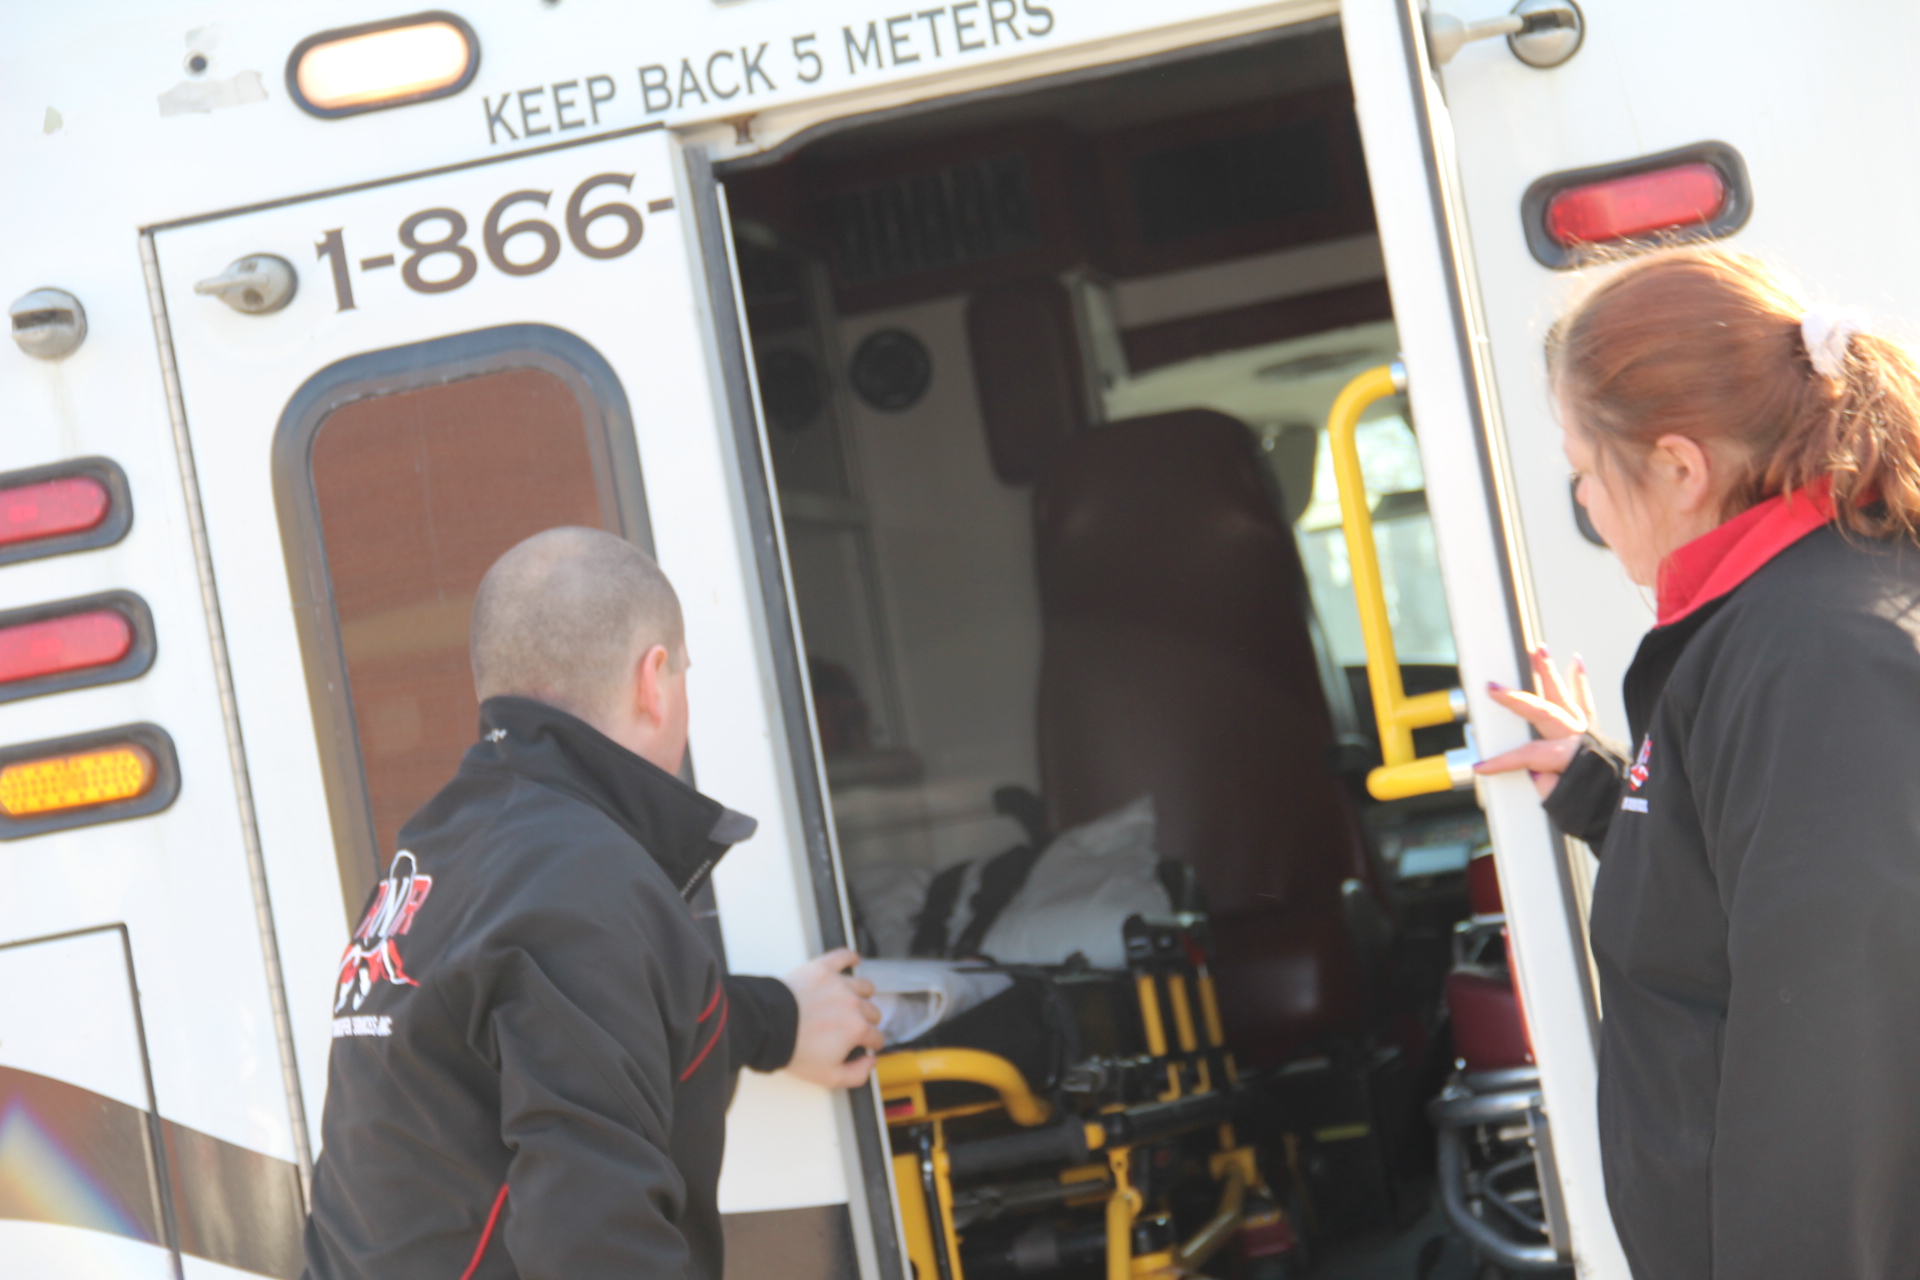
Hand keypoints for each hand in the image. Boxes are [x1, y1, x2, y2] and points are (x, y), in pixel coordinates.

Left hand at [781, 947, 883, 1088]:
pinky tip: (853, 960)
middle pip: (872, 1011)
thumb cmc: (794, 1049)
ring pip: (864, 986)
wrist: (768, 1027)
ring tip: (854, 999)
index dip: (872, 1044)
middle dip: (867, 1021)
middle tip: (853, 1026)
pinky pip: (843, 957)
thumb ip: (857, 1074)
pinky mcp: (822, 969)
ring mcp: (838, 984)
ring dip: (863, 994)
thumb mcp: (828, 1076)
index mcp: (856, 1029)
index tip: (866, 1044)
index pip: (876, 1037)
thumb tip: (870, 1063)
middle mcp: (853, 1004)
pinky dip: (850, 958)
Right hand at [1474, 647, 1597, 798]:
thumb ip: (1542, 782)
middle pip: (1544, 711)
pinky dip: (1580, 682)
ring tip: (1539, 649)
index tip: (1482, 767)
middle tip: (1494, 687)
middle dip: (1517, 699)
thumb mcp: (1561, 803)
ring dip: (1550, 671)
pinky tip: (1577, 662)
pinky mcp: (1592, 729)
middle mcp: (1579, 736)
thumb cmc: (1592, 806)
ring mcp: (1587, 729)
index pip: (1528, 754)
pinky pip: (1584, 701)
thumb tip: (1531, 767)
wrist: (1624, 808)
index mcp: (1570, 755)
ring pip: (1564, 695)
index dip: (1501, 761)